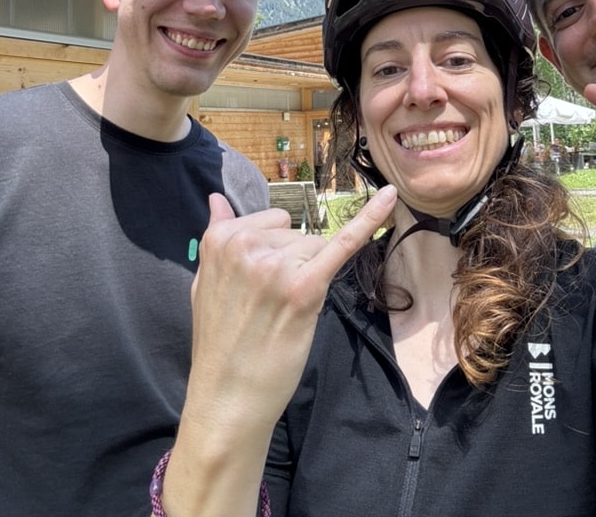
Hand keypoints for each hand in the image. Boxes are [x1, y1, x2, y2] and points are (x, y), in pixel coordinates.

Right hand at [187, 185, 397, 430]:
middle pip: (297, 233)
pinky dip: (368, 220)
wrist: (227, 397)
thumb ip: (216, 235)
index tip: (259, 285)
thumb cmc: (221, 344)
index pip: (273, 221)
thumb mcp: (206, 282)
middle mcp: (246, 244)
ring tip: (282, 312)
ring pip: (316, 248)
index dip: (275, 252)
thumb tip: (217, 197)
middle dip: (294, 262)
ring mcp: (276, 264)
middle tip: (270, 303)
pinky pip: (342, 244)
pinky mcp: (305, 287)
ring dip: (309, 276)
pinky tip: (389, 198)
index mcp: (220, 238)